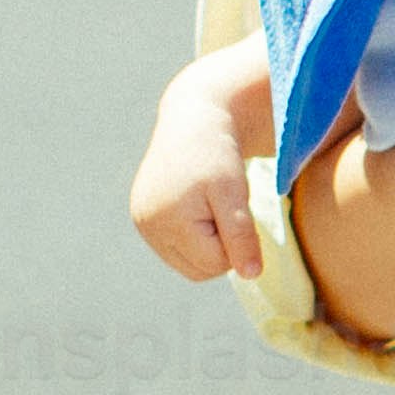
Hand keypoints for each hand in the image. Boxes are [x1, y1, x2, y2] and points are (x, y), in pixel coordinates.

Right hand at [129, 54, 261, 279]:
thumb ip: (241, 235)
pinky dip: (195, 234)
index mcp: (166, 220)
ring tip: (211, 204)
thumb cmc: (217, 154)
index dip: (235, 242)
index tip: (235, 207)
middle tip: (225, 206)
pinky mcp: (143, 218)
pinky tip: (197, 205)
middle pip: (200, 269)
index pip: (214, 264)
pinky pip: (178, 248)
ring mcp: (143, 223)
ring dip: (209, 241)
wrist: (193, 120)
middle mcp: (147, 226)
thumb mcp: (234, 192)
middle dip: (221, 245)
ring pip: (189, 262)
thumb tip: (251, 275)